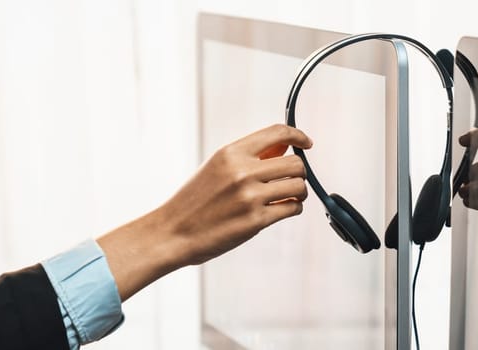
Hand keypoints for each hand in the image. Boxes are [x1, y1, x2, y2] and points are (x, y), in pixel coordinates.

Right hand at [97, 124, 312, 299]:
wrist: (172, 232)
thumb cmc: (194, 201)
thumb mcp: (217, 167)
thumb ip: (250, 156)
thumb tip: (284, 147)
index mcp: (231, 153)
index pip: (278, 133)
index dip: (298, 136)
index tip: (306, 144)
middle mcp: (242, 171)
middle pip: (296, 163)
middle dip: (299, 173)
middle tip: (290, 181)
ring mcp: (250, 196)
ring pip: (299, 186)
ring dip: (298, 193)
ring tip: (286, 197)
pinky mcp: (256, 220)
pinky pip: (293, 208)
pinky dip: (292, 208)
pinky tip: (280, 210)